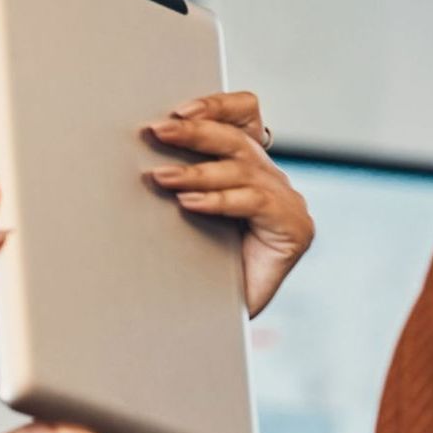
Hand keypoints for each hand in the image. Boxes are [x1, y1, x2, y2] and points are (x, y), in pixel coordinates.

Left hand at [144, 90, 314, 316]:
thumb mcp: (183, 220)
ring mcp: (286, 203)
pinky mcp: (293, 228)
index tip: (177, 110)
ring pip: (242, 171)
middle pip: (238, 140)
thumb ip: (178, 186)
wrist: (214, 324)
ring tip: (160, 177)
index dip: (217, 107)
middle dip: (195, 133)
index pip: (244, 120)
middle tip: (156, 132)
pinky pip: (254, 204)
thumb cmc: (194, 273)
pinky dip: (219, 201)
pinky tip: (191, 203)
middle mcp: (271, 181)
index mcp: (248, 171)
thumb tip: (138, 159)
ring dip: (196, 172)